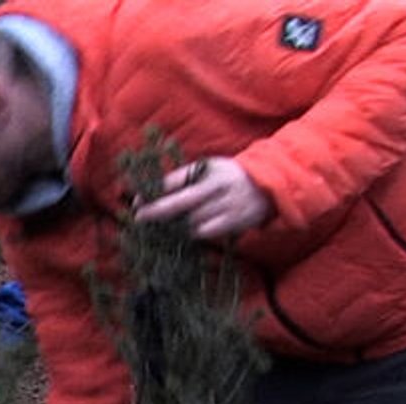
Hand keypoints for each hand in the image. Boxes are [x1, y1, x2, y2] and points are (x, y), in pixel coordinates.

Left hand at [132, 157, 270, 240]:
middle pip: (182, 202)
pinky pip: (206, 232)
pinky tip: (184, 232)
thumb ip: (184, 178)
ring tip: (159, 227)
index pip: (177, 180)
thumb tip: (151, 192)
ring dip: (173, 226)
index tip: (136, 201)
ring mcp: (228, 206)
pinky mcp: (235, 222)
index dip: (155, 191)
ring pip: (192, 221)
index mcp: (211, 170)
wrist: (269, 186)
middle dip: (157, 211)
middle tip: (138, 218)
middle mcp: (219, 187)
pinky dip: (192, 233)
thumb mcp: (209, 169)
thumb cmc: (228, 177)